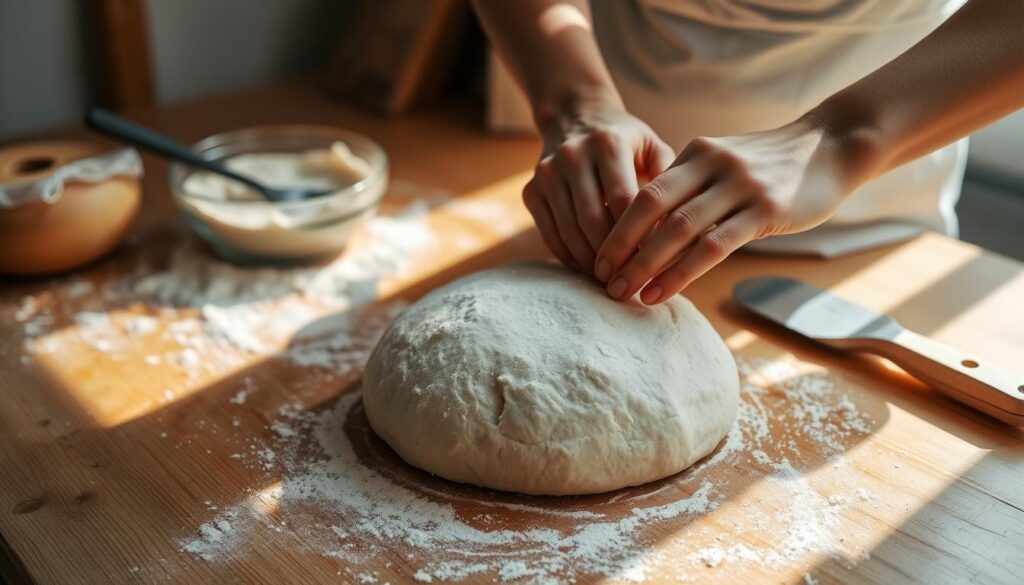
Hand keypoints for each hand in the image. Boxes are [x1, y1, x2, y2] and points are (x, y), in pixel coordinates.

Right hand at [522, 106, 675, 273]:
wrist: (575, 117)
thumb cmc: (624, 141)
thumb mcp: (651, 146)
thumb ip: (670, 180)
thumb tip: (685, 227)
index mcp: (609, 144)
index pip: (624, 201)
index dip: (638, 236)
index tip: (653, 263)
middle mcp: (573, 156)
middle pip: (593, 220)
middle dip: (612, 256)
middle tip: (630, 280)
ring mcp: (548, 173)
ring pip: (569, 230)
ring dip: (589, 261)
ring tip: (609, 280)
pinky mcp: (531, 190)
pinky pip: (548, 232)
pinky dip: (567, 255)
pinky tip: (585, 267)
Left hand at [594, 117, 861, 303]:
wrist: (833, 146)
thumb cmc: (773, 165)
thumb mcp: (725, 164)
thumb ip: (691, 187)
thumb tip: (650, 228)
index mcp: (696, 153)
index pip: (643, 192)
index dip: (616, 227)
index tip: (596, 257)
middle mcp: (712, 164)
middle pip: (650, 208)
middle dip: (620, 246)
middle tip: (598, 279)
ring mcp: (739, 186)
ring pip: (678, 230)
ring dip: (645, 265)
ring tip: (622, 293)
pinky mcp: (766, 210)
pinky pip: (714, 246)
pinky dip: (681, 273)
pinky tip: (662, 292)